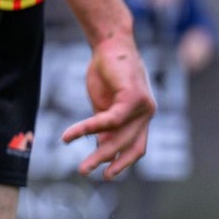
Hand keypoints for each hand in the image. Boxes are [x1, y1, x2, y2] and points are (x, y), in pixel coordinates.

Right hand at [62, 34, 154, 179]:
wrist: (110, 44)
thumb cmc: (106, 72)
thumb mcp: (105, 104)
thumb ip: (106, 126)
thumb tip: (102, 149)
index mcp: (141, 117)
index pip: (136, 146)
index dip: (122, 162)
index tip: (106, 174)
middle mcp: (147, 114)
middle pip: (126, 145)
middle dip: (105, 161)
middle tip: (85, 172)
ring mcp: (144, 107)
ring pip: (119, 137)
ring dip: (98, 153)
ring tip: (81, 166)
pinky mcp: (134, 98)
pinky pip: (110, 120)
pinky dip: (89, 129)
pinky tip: (71, 135)